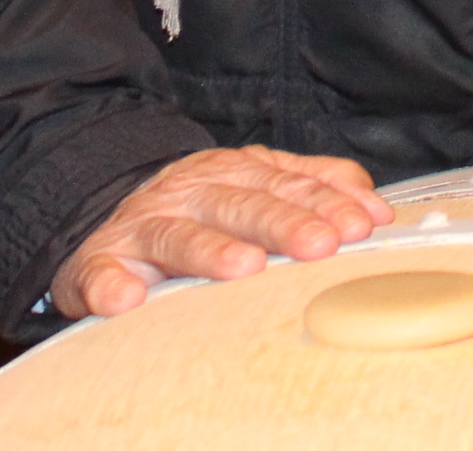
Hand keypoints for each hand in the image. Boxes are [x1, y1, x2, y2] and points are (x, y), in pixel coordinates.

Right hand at [49, 145, 393, 318]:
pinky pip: (101, 271)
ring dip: (209, 250)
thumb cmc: (199, 209)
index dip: (324, 203)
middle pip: (240, 205)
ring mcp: (143, 225)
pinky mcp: (97, 260)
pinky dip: (111, 284)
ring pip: (177, 234)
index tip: (360, 226)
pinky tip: (128, 300)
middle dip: (282, 223)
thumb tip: (375, 206)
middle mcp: (191, 192)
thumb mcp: (257, 183)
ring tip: (242, 268)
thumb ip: (315, 187)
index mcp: (235, 171)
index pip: (287, 184)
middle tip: (319, 245)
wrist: (107, 210)